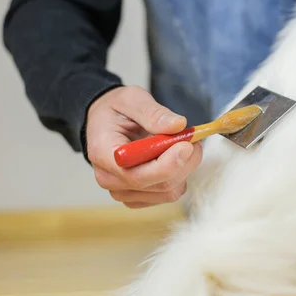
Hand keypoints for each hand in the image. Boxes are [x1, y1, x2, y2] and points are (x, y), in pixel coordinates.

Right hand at [86, 86, 202, 208]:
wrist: (105, 122)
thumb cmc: (115, 110)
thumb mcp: (131, 99)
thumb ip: (153, 113)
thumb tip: (178, 125)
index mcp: (103, 154)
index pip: (138, 175)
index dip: (168, 164)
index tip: (187, 144)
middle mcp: (110, 179)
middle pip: (159, 185)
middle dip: (184, 162)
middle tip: (193, 138)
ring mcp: (123, 191)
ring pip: (169, 192)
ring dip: (185, 168)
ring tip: (183, 144)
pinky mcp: (137, 196)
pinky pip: (168, 194)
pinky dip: (179, 176)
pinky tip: (174, 157)